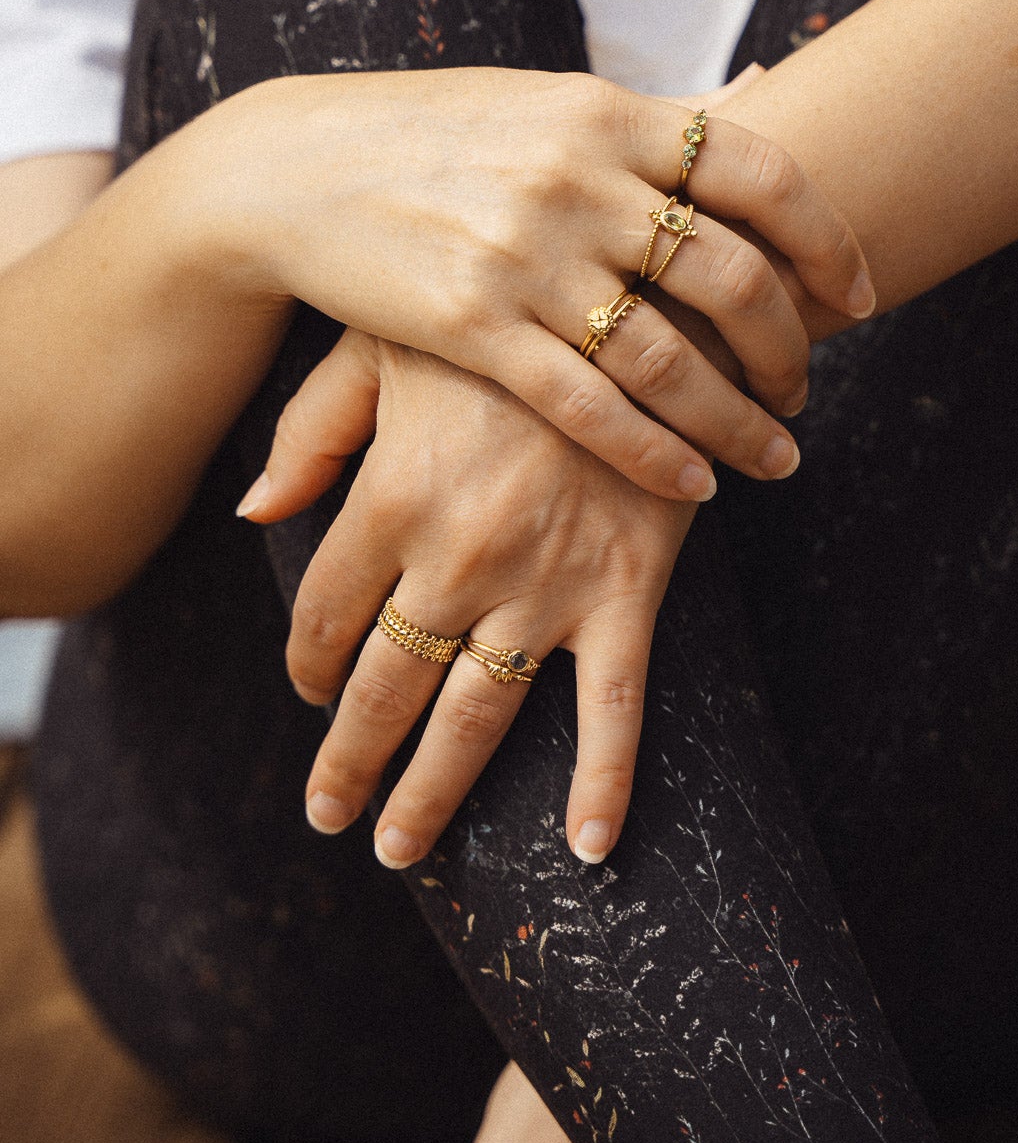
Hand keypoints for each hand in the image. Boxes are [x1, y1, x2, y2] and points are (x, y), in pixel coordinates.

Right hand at [197, 66, 873, 501]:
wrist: (295, 167)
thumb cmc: (436, 134)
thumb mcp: (549, 100)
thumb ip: (656, 114)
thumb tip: (766, 85)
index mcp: (607, 112)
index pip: (762, 172)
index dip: (830, 241)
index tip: (861, 296)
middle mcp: (577, 178)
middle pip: (732, 275)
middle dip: (790, 346)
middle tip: (804, 389)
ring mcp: (524, 255)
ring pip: (670, 357)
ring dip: (738, 419)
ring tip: (774, 456)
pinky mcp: (472, 327)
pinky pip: (590, 407)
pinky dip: (656, 454)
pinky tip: (693, 486)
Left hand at [240, 329, 696, 866]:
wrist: (641, 293)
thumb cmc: (500, 310)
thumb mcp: (384, 345)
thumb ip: (313, 430)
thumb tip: (250, 511)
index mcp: (392, 496)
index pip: (326, 616)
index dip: (308, 665)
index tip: (309, 691)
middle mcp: (457, 557)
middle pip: (385, 686)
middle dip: (349, 759)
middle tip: (329, 815)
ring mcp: (546, 583)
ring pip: (476, 715)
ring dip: (433, 791)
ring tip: (400, 849)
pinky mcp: (628, 589)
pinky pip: (615, 705)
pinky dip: (605, 781)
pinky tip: (588, 849)